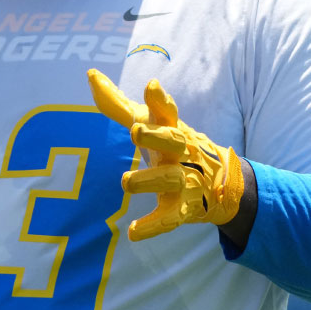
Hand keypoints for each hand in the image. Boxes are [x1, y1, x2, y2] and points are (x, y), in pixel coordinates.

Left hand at [87, 69, 244, 240]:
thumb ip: (118, 103)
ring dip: (147, 180)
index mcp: (171, 129)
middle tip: (136, 132)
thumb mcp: (150, 123)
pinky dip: (152, 227)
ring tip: (126, 181)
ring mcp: (185, 179)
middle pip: (172, 140)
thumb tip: (90, 75)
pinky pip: (169, 218)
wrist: (219, 184)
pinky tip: (134, 233)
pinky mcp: (183, 208)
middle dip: (155, 136)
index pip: (167, 110)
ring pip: (168, 178)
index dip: (160, 99)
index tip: (151, 86)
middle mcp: (180, 151)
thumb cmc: (172, 145)